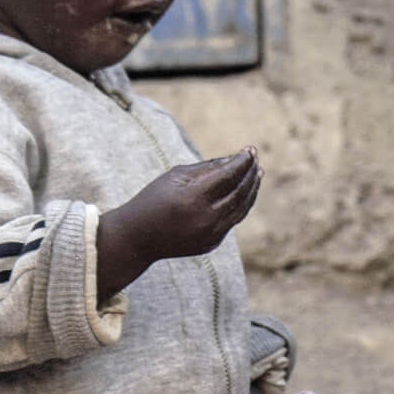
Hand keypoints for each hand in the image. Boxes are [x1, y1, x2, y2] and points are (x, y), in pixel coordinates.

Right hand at [132, 148, 261, 257]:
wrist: (137, 238)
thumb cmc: (154, 199)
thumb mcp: (175, 177)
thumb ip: (206, 168)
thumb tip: (235, 159)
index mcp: (193, 198)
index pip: (228, 176)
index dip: (241, 162)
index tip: (250, 149)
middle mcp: (205, 219)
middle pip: (239, 193)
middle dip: (250, 173)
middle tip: (255, 158)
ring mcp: (210, 235)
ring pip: (241, 209)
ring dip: (251, 190)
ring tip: (257, 173)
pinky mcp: (211, 244)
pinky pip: (231, 221)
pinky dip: (240, 205)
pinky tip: (243, 192)